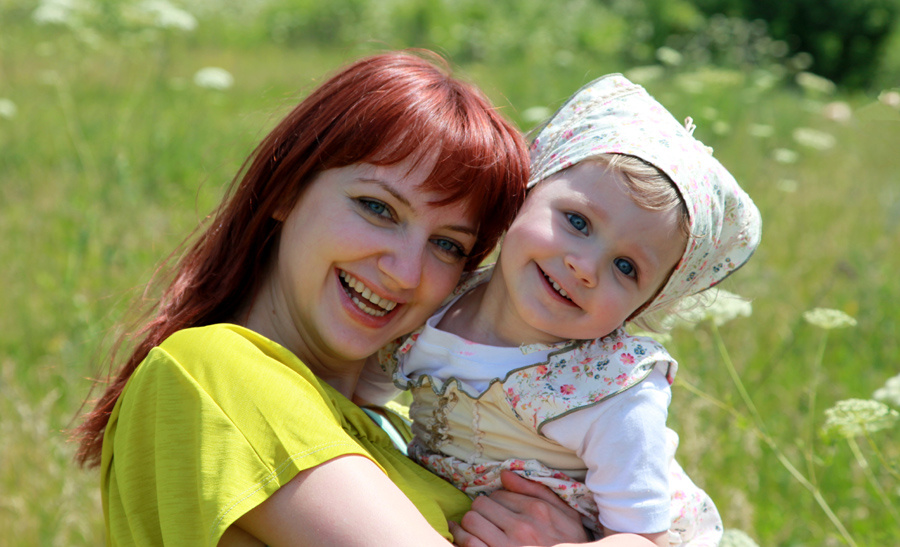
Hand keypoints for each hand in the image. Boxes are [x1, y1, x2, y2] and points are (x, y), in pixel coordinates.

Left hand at [449, 470, 590, 546]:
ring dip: (469, 524)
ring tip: (474, 527)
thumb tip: (505, 474)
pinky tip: (463, 537)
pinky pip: (468, 543)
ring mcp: (507, 546)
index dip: (496, 500)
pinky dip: (461, 538)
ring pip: (471, 521)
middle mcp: (522, 527)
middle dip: (481, 510)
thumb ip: (537, 491)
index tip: (498, 509)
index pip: (499, 493)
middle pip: (481, 505)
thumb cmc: (570, 542)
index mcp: (538, 511)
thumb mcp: (566, 515)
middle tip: (486, 518)